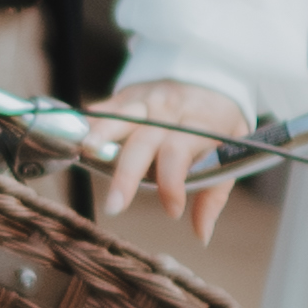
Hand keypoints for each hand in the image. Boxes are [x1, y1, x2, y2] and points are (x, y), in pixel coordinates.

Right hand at [92, 79, 251, 244]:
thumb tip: (201, 236)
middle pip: (144, 141)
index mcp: (198, 124)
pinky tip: (75, 140)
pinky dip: (89, 124)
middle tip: (114, 206)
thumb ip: (214, 195)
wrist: (213, 71)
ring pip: (120, 117)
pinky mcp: (126, 95)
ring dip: (101, 135)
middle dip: (127, 174)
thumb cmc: (219, 121)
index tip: (172, 210)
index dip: (172, 183)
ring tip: (85, 153)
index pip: (178, 152)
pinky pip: (104, 108)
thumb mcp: (232, 152)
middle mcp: (169, 111)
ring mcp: (145, 100)